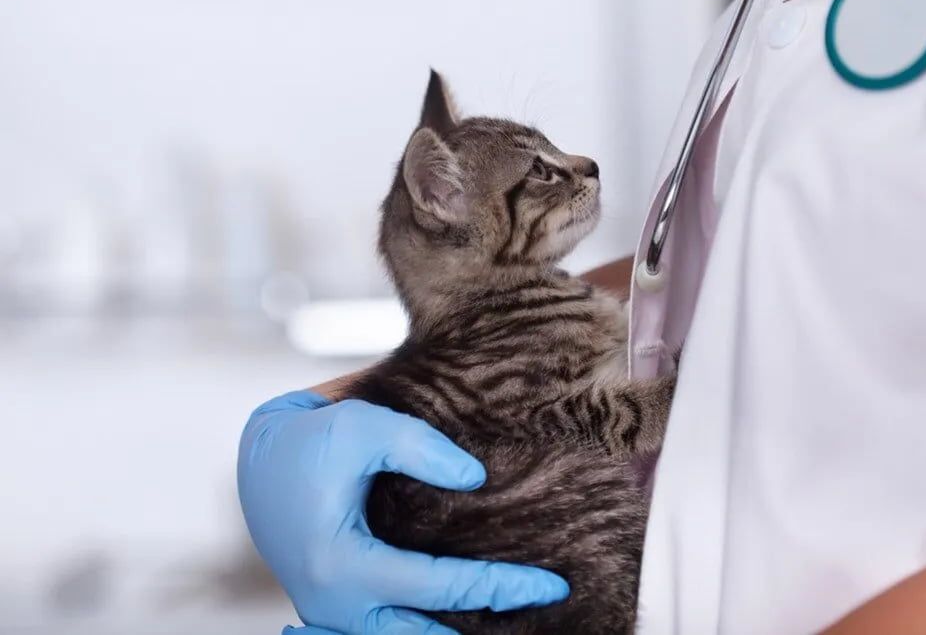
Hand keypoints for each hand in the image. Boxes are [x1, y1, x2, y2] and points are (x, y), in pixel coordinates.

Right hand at [238, 392, 569, 634]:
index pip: (439, 586)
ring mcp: (330, 611)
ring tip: (503, 624)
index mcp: (342, 566)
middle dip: (482, 630)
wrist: (256, 457)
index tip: (552, 585)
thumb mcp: (363, 427)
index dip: (500, 585)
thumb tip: (478, 480)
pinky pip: (385, 630)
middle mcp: (333, 604)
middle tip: (540, 609)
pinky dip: (422, 627)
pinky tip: (459, 618)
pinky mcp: (334, 604)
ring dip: (447, 634)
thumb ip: (420, 448)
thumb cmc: (307, 439)